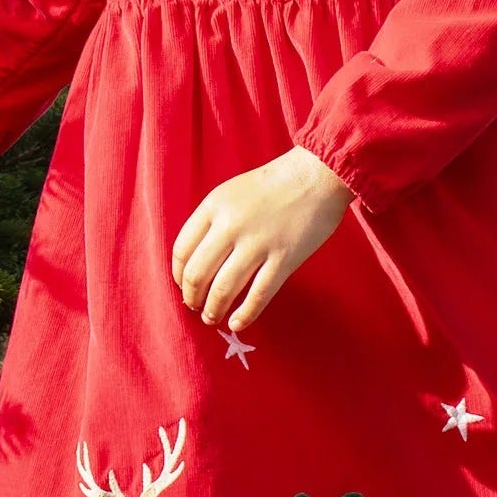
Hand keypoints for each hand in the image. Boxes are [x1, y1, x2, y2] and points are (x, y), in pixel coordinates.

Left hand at [171, 145, 355, 332]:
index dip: (179, 275)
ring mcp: (258, 243)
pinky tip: (238, 323)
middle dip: (192, 297)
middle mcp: (231, 225)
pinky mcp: (284, 259)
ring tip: (212, 317)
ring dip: (213, 309)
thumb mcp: (232, 192)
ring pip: (224, 289)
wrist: (317, 174)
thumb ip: (213, 220)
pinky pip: (259, 295)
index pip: (182, 250)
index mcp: (214, 205)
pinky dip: (245, 314)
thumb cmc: (275, 183)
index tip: (183, 286)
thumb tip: (198, 260)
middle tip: (195, 306)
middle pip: (198, 273)